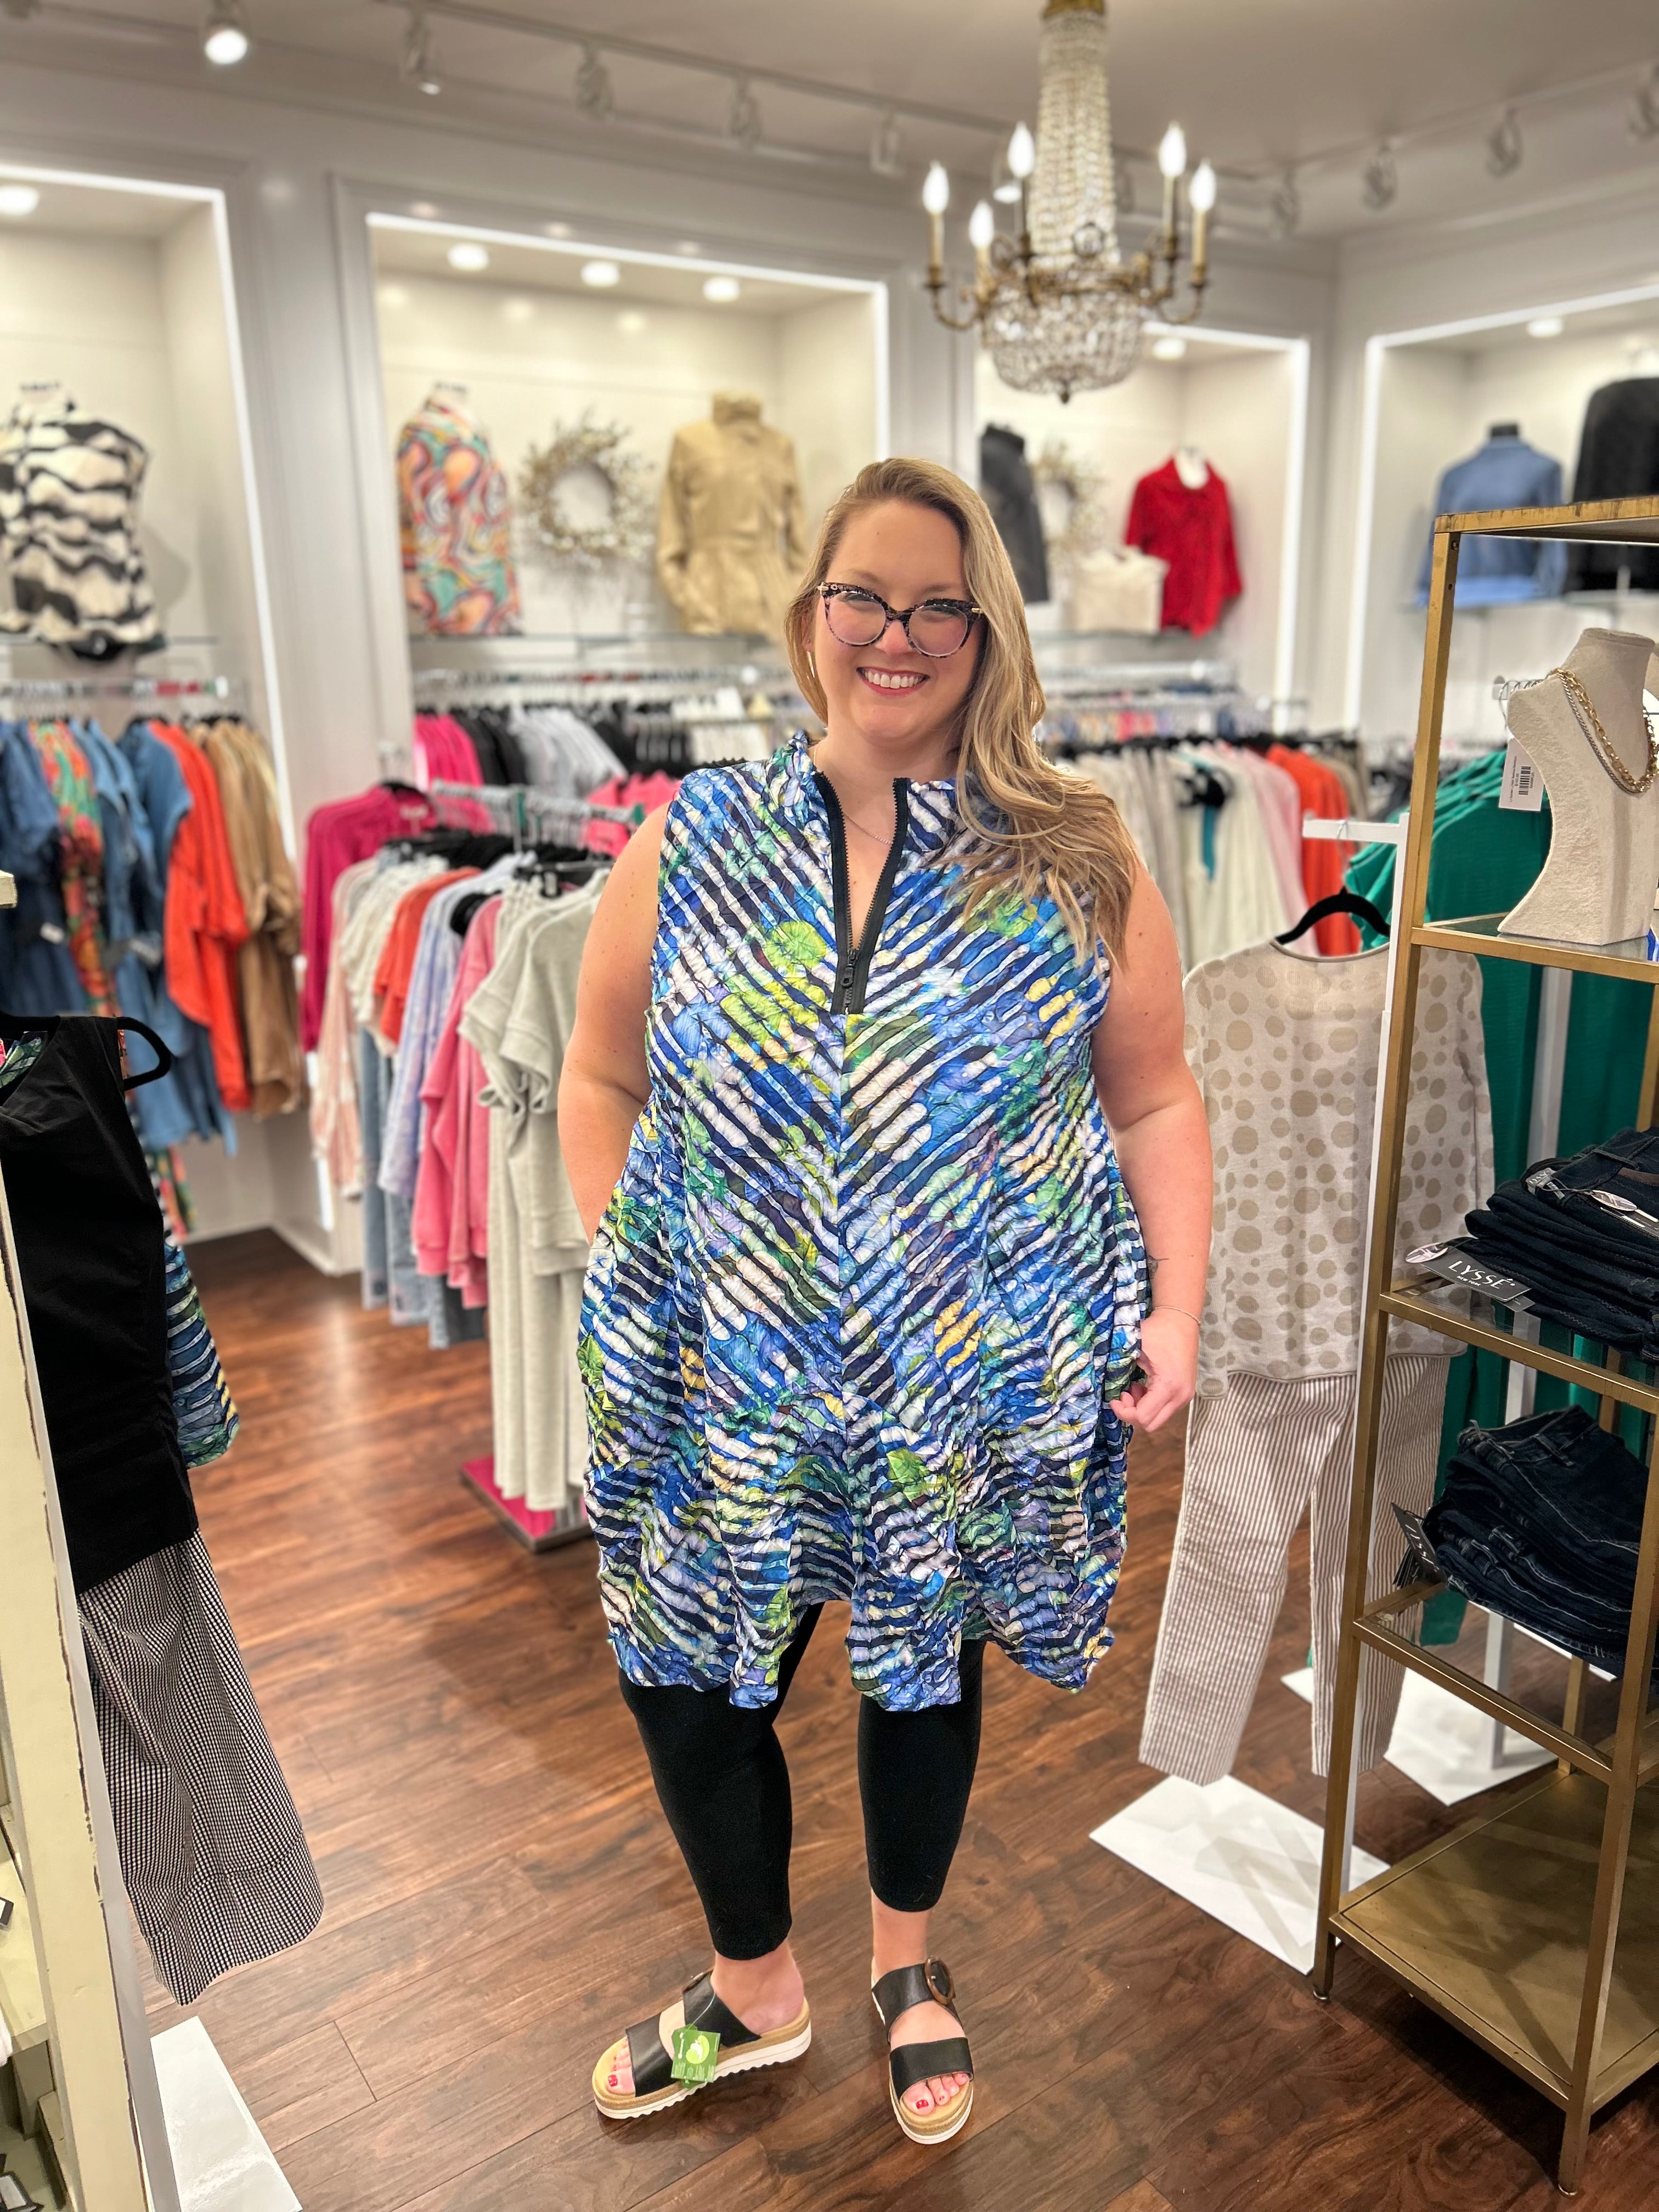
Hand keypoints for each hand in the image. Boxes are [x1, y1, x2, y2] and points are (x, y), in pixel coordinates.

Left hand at [1108, 1306, 1198, 1431]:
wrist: (1181, 1320)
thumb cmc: (1158, 1331)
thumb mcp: (1133, 1347)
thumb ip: (1118, 1366)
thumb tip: (1101, 1382)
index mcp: (1168, 1385)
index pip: (1143, 1417)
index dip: (1123, 1411)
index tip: (1115, 1397)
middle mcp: (1180, 1395)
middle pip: (1151, 1424)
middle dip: (1132, 1413)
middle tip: (1123, 1394)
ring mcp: (1185, 1396)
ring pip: (1158, 1419)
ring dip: (1142, 1409)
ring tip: (1134, 1388)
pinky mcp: (1185, 1393)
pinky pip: (1165, 1410)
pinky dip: (1151, 1404)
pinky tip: (1144, 1386)